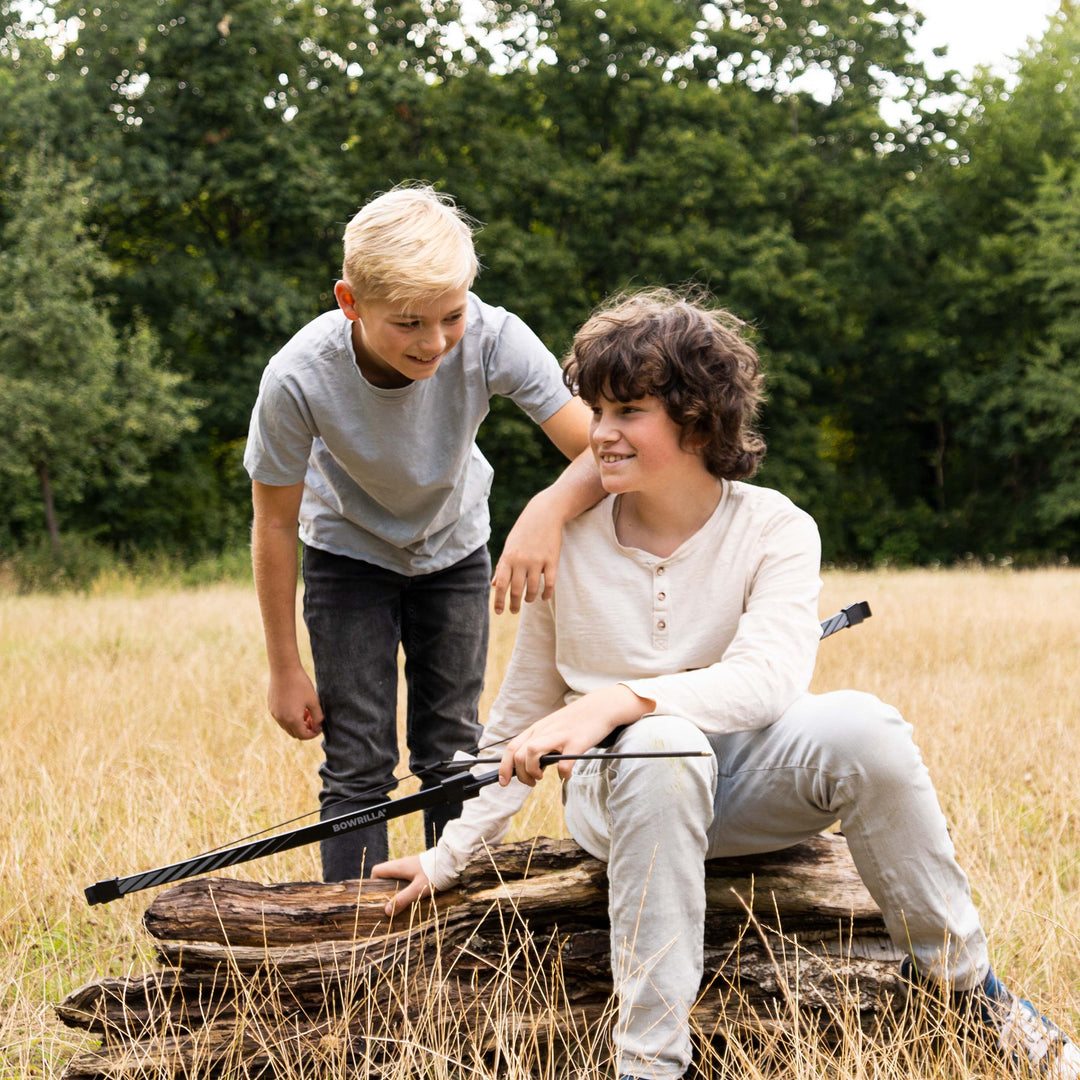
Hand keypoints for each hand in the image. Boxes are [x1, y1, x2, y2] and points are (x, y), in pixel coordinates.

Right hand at [267, 666, 322, 739]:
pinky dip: (289, 717)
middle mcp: (281, 719)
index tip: (319, 726)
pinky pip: (281, 718)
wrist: (284, 669)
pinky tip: (297, 706)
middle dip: (305, 729)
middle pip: (294, 733)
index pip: (303, 736)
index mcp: (292, 719)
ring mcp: (274, 713)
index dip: (313, 734)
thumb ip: (318, 716)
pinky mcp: (271, 707)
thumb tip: (318, 726)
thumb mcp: (313, 700)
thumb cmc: (301, 683)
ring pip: (287, 726)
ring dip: (297, 724)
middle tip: (313, 719)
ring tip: (306, 712)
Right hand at [371, 855, 433, 915]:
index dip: (372, 882)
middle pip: (386, 875)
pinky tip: (412, 897)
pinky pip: (407, 878)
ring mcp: (411, 865)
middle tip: (388, 904)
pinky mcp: (420, 868)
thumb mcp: (418, 889)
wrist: (452, 861)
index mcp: (399, 866)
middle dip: (384, 889)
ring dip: (396, 889)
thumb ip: (403, 899)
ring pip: (397, 877)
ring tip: (400, 904)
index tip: (375, 897)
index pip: (377, 870)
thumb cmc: (434, 873)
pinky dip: (406, 887)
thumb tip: (387, 911)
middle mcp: (403, 864)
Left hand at [491, 489, 563, 614]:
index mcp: (508, 557)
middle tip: (514, 611)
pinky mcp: (552, 560)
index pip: (501, 585)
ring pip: (533, 589)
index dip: (499, 601)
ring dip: (530, 598)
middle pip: (516, 590)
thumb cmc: (523, 532)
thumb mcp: (509, 546)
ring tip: (528, 600)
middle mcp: (521, 561)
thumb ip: (502, 566)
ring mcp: (537, 561)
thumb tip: (494, 585)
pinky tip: (544, 597)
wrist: (544, 514)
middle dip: (514, 605)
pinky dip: (547, 594)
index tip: (499, 612)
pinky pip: (550, 584)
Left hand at [499, 685, 652, 786]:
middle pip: (519, 753)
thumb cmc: (576, 721)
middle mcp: (545, 731)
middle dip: (520, 774)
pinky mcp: (577, 742)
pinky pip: (564, 764)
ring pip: (532, 752)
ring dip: (532, 771)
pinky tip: (566, 775)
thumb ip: (540, 742)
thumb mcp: (553, 728)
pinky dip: (562, 775)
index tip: (503, 782)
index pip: (512, 748)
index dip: (504, 767)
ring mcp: (560, 736)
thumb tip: (529, 766)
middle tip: (532, 781)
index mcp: (537, 729)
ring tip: (541, 777)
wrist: (601, 707)